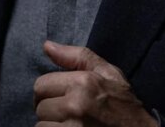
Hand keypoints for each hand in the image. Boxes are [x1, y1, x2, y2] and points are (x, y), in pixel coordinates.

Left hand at [34, 40, 157, 126]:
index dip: (50, 92)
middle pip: (40, 108)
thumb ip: (78, 57)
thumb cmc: (124, 103)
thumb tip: (47, 46)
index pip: (41, 85)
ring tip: (70, 124)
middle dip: (52, 111)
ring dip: (53, 126)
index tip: (62, 98)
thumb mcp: (108, 73)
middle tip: (70, 114)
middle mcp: (75, 105)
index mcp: (84, 82)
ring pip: (41, 126)